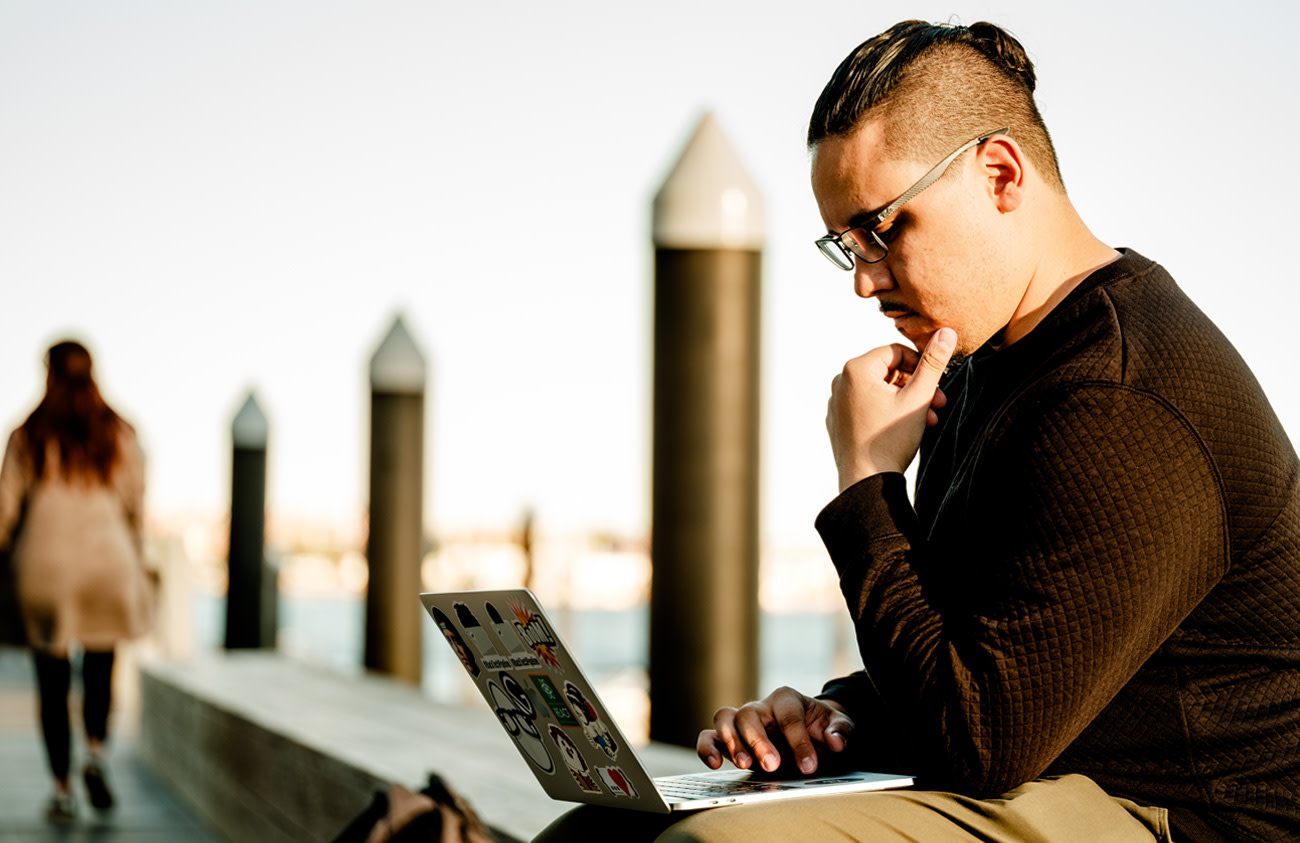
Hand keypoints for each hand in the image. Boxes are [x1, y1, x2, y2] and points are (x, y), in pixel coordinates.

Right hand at [696, 686, 853, 775]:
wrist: (810, 732)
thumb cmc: (822, 727)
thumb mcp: (839, 725)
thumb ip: (840, 730)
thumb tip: (834, 741)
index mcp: (787, 699)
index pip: (788, 717)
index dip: (798, 742)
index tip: (809, 766)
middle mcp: (761, 706)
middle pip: (750, 714)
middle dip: (760, 741)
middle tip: (773, 766)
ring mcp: (742, 721)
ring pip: (726, 718)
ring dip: (732, 742)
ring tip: (744, 765)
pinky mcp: (730, 738)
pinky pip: (710, 735)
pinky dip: (708, 747)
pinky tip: (714, 764)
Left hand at [827, 327, 955, 489]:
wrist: (866, 482)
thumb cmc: (891, 440)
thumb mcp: (918, 397)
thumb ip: (933, 363)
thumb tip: (946, 331)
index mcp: (856, 369)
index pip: (897, 353)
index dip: (921, 366)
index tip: (938, 385)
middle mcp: (840, 382)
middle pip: (888, 372)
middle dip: (916, 387)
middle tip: (940, 404)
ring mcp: (837, 403)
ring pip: (880, 391)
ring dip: (907, 402)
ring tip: (928, 419)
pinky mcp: (838, 421)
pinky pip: (867, 407)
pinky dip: (888, 412)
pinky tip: (906, 428)